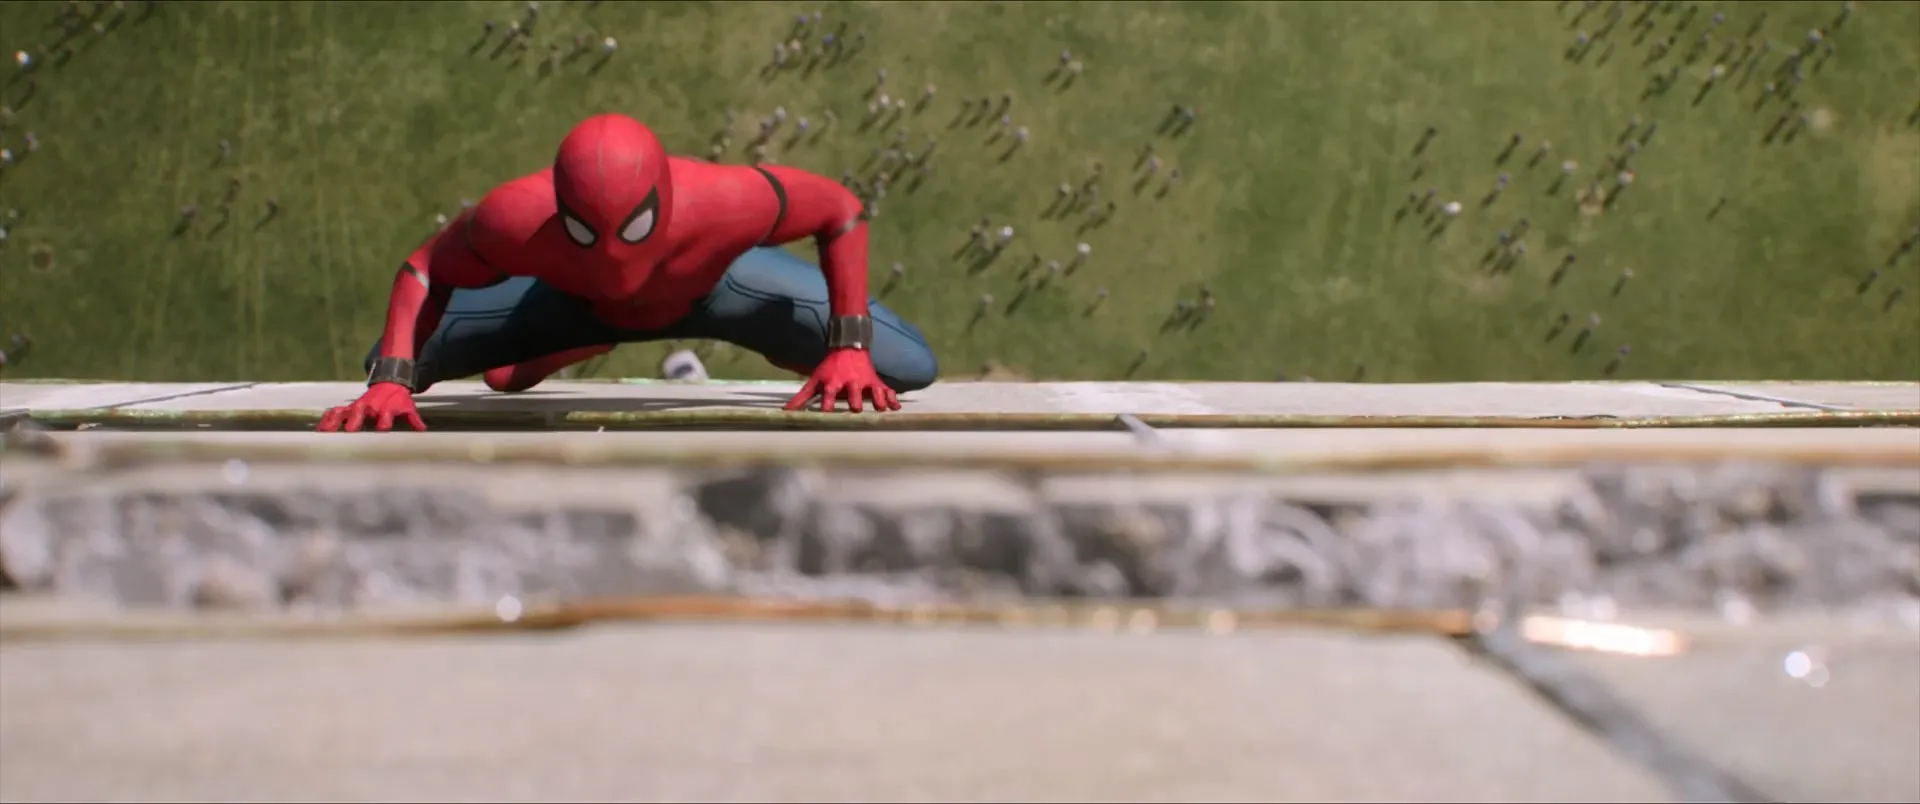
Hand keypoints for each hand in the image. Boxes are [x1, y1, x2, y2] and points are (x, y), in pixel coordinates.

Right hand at [317, 382, 426, 431]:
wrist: (389, 383)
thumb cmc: (399, 401)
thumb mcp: (408, 408)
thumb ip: (414, 419)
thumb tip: (423, 430)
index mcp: (386, 410)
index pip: (384, 418)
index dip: (383, 424)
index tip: (381, 430)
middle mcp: (369, 408)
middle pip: (360, 415)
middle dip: (355, 422)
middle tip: (347, 432)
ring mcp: (356, 407)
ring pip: (343, 413)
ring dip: (334, 422)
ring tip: (324, 433)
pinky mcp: (348, 408)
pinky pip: (334, 412)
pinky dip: (327, 419)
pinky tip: (319, 429)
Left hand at [785, 348, 900, 412]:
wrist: (848, 348)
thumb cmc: (829, 368)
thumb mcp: (815, 380)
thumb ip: (801, 398)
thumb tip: (786, 412)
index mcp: (833, 383)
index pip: (829, 394)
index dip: (827, 404)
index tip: (826, 414)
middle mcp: (851, 382)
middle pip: (854, 393)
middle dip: (855, 402)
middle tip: (856, 410)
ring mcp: (866, 382)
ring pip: (875, 391)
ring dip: (878, 400)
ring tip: (880, 409)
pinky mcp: (876, 382)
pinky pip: (888, 390)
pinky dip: (892, 399)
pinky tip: (895, 409)